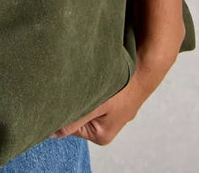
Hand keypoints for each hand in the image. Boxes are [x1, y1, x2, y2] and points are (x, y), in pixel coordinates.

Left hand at [51, 44, 178, 146]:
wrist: (146, 65)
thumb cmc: (124, 86)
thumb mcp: (96, 105)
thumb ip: (73, 120)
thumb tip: (51, 132)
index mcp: (100, 134)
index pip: (69, 126)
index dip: (61, 110)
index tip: (57, 95)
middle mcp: (105, 126)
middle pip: (77, 113)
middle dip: (73, 99)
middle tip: (73, 83)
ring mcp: (111, 111)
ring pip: (86, 100)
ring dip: (82, 89)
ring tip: (86, 77)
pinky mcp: (115, 96)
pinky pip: (96, 92)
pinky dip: (91, 83)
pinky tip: (94, 74)